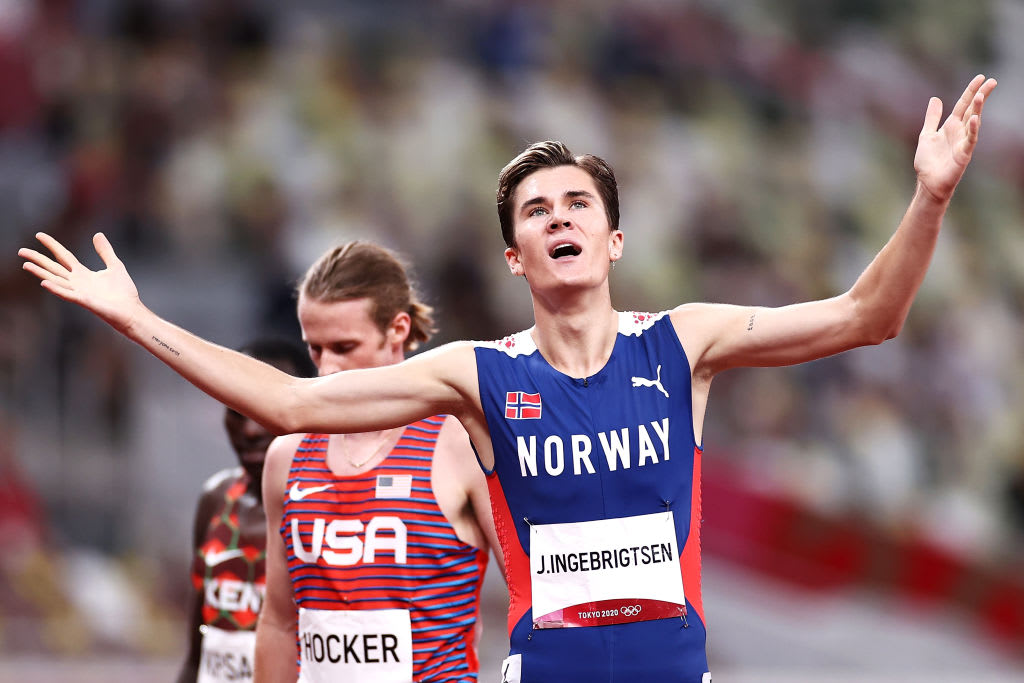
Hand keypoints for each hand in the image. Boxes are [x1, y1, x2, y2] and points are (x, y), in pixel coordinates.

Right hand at [19, 232, 143, 334]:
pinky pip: (67, 294)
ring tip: (26, 265)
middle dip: (38, 259)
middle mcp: (77, 282)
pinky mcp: (84, 301)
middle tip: (21, 251)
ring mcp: (79, 292)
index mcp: (83, 274)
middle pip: (53, 268)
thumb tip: (97, 234)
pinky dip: (56, 288)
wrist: (131, 310)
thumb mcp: (115, 266)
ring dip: (40, 272)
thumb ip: (105, 251)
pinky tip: (44, 282)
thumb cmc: (123, 292)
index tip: (39, 235)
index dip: (52, 245)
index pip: (63, 257)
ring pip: (55, 280)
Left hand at [914, 74, 996, 202]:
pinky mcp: (964, 154)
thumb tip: (935, 98)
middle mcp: (960, 132)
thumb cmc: (928, 162)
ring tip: (981, 95)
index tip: (981, 77)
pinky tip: (975, 119)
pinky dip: (973, 129)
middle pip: (972, 110)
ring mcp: (963, 142)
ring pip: (973, 122)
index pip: (963, 104)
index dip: (971, 91)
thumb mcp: (927, 135)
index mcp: (951, 126)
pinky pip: (970, 139)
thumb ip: (932, 118)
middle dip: (981, 95)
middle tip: (992, 81)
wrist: (928, 183)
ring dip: (977, 109)